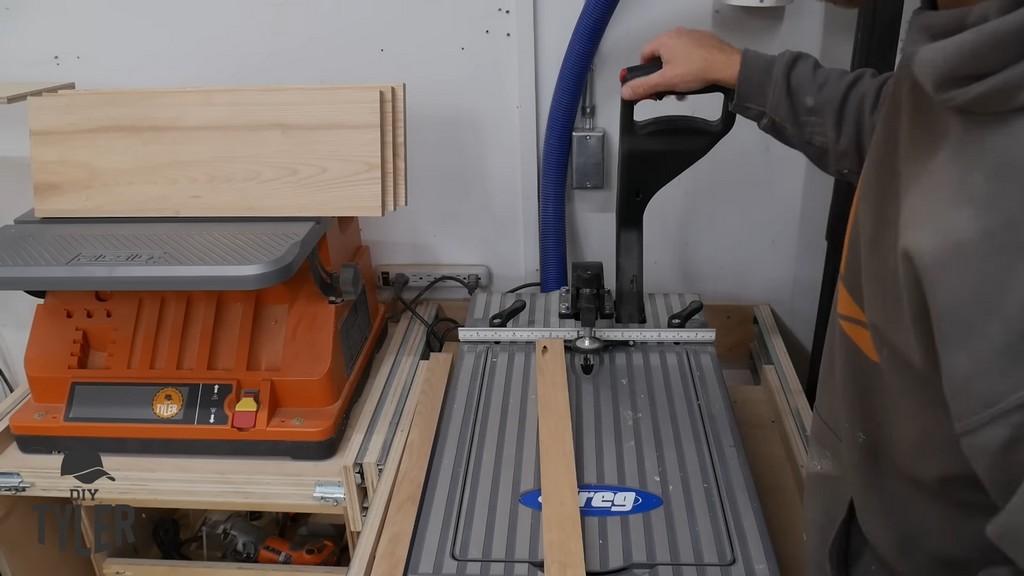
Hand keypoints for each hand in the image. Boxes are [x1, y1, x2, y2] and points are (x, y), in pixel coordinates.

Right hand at [621, 28, 741, 99]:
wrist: (726, 66)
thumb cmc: (699, 68)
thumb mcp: (665, 81)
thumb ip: (643, 86)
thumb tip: (626, 91)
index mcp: (664, 40)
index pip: (643, 55)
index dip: (644, 71)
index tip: (649, 82)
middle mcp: (677, 34)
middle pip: (660, 55)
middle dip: (661, 73)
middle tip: (666, 86)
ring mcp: (692, 36)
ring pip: (676, 55)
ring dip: (675, 69)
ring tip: (683, 83)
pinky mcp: (704, 41)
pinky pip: (690, 53)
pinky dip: (689, 64)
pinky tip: (695, 75)